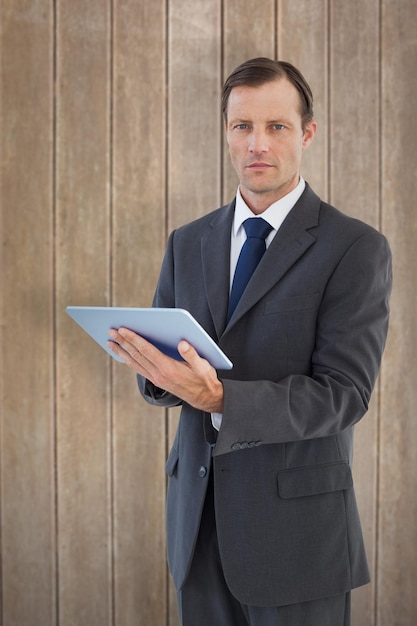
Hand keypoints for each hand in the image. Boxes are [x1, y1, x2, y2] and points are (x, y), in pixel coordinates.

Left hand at [107, 328, 223, 412]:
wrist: (205, 398)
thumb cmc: (205, 379)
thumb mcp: (203, 366)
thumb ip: (192, 354)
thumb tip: (182, 343)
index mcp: (168, 368)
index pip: (146, 350)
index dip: (134, 339)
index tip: (123, 329)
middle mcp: (159, 374)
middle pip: (136, 355)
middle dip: (123, 342)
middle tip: (111, 331)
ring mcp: (156, 379)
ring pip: (134, 363)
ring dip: (121, 351)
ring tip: (110, 342)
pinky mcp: (156, 381)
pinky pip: (138, 369)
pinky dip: (128, 360)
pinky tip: (123, 355)